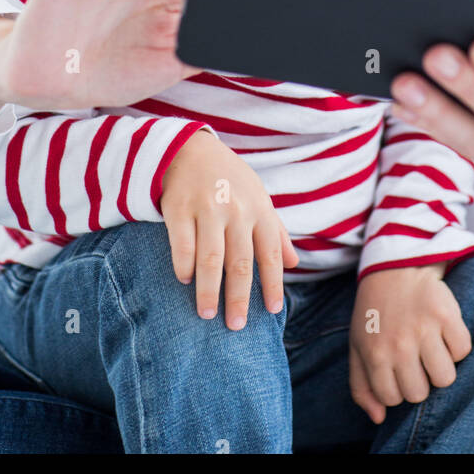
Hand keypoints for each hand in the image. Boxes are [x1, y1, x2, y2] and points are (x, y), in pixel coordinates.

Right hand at [160, 128, 298, 327]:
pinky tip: (184, 280)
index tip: (273, 311)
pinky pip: (181, 244)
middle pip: (240, 262)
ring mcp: (207, 209)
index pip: (271, 254)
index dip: (273, 284)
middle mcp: (236, 211)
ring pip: (210, 258)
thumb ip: (275, 231)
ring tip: (207, 314)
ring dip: (209, 289)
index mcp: (259, 210)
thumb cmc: (231, 179)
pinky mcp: (179, 208)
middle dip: (239, 297)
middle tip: (236, 325)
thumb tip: (294, 263)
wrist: (191, 149)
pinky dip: (184, 266)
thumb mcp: (259, 197)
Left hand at [348, 263, 470, 423]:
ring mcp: (424, 329)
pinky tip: (445, 333)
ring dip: (440, 367)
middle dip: (419, 380)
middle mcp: (399, 345)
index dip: (397, 388)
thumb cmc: (375, 312)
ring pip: (445, 378)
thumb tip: (379, 418)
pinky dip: (457, 346)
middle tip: (416, 358)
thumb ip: (361, 386)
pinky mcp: (447, 314)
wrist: (395, 266)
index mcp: (375, 354)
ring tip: (432, 349)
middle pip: (420, 393)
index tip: (398, 370)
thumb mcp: (357, 346)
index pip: (393, 399)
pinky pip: (463, 350)